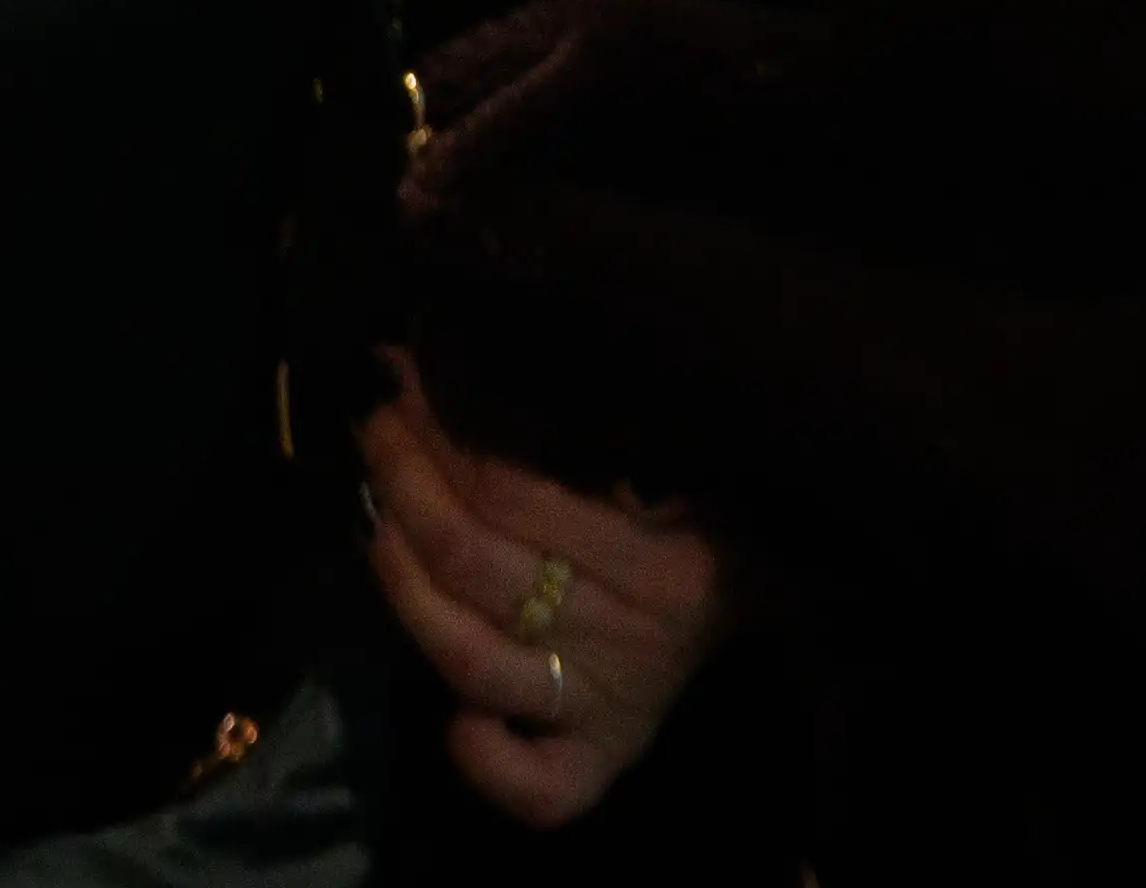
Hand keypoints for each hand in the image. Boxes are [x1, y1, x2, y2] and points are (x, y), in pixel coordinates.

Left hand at [357, 358, 722, 828]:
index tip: (402, 374)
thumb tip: (448, 357)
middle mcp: (632, 639)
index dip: (438, 431)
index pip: (511, 493)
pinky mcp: (600, 758)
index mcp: (660, 557)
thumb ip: (580, 414)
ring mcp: (608, 703)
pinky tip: (454, 723)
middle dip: (406, 481)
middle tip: (377, 423)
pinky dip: (491, 763)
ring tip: (373, 515)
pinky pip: (543, 788)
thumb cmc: (701, 486)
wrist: (771, 571)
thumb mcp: (666, 438)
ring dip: (401, 582)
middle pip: (475, 561)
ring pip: (472, 657)